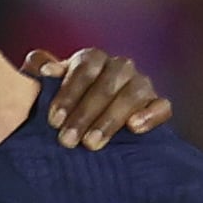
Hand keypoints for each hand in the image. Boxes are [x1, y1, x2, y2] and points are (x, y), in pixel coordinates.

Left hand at [24, 48, 173, 149]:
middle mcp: (120, 67)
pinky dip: (150, 115)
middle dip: (84, 114)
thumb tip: (43, 67)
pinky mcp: (158, 105)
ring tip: (92, 143)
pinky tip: (134, 128)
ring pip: (132, 95)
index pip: (85, 68)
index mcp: (93, 59)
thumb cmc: (65, 105)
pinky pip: (162, 106)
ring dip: (110, 119)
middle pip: (107, 84)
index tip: (53, 120)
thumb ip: (40, 72)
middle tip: (67, 140)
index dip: (69, 93)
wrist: (89, 125)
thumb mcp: (47, 88)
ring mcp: (141, 84)